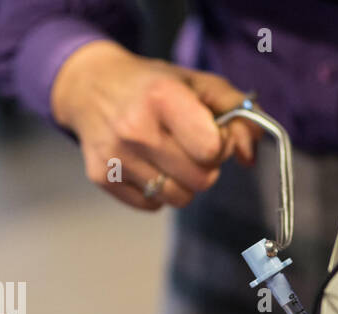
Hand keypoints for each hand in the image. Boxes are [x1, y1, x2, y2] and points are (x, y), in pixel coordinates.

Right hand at [50, 40, 258, 210]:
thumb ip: (237, 112)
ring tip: (169, 156)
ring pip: (179, 198)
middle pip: (201, 180)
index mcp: (162, 97)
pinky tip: (147, 164)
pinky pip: (152, 206)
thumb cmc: (151, 86)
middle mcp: (136, 129)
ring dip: (183, 183)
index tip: (213, 133)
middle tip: (191, 146)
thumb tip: (248, 154)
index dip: (221, 145)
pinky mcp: (102, 177)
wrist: (89, 87)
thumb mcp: (197, 83)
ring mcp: (116, 156)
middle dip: (205, 166)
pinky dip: (157, 192)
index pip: (212, 150)